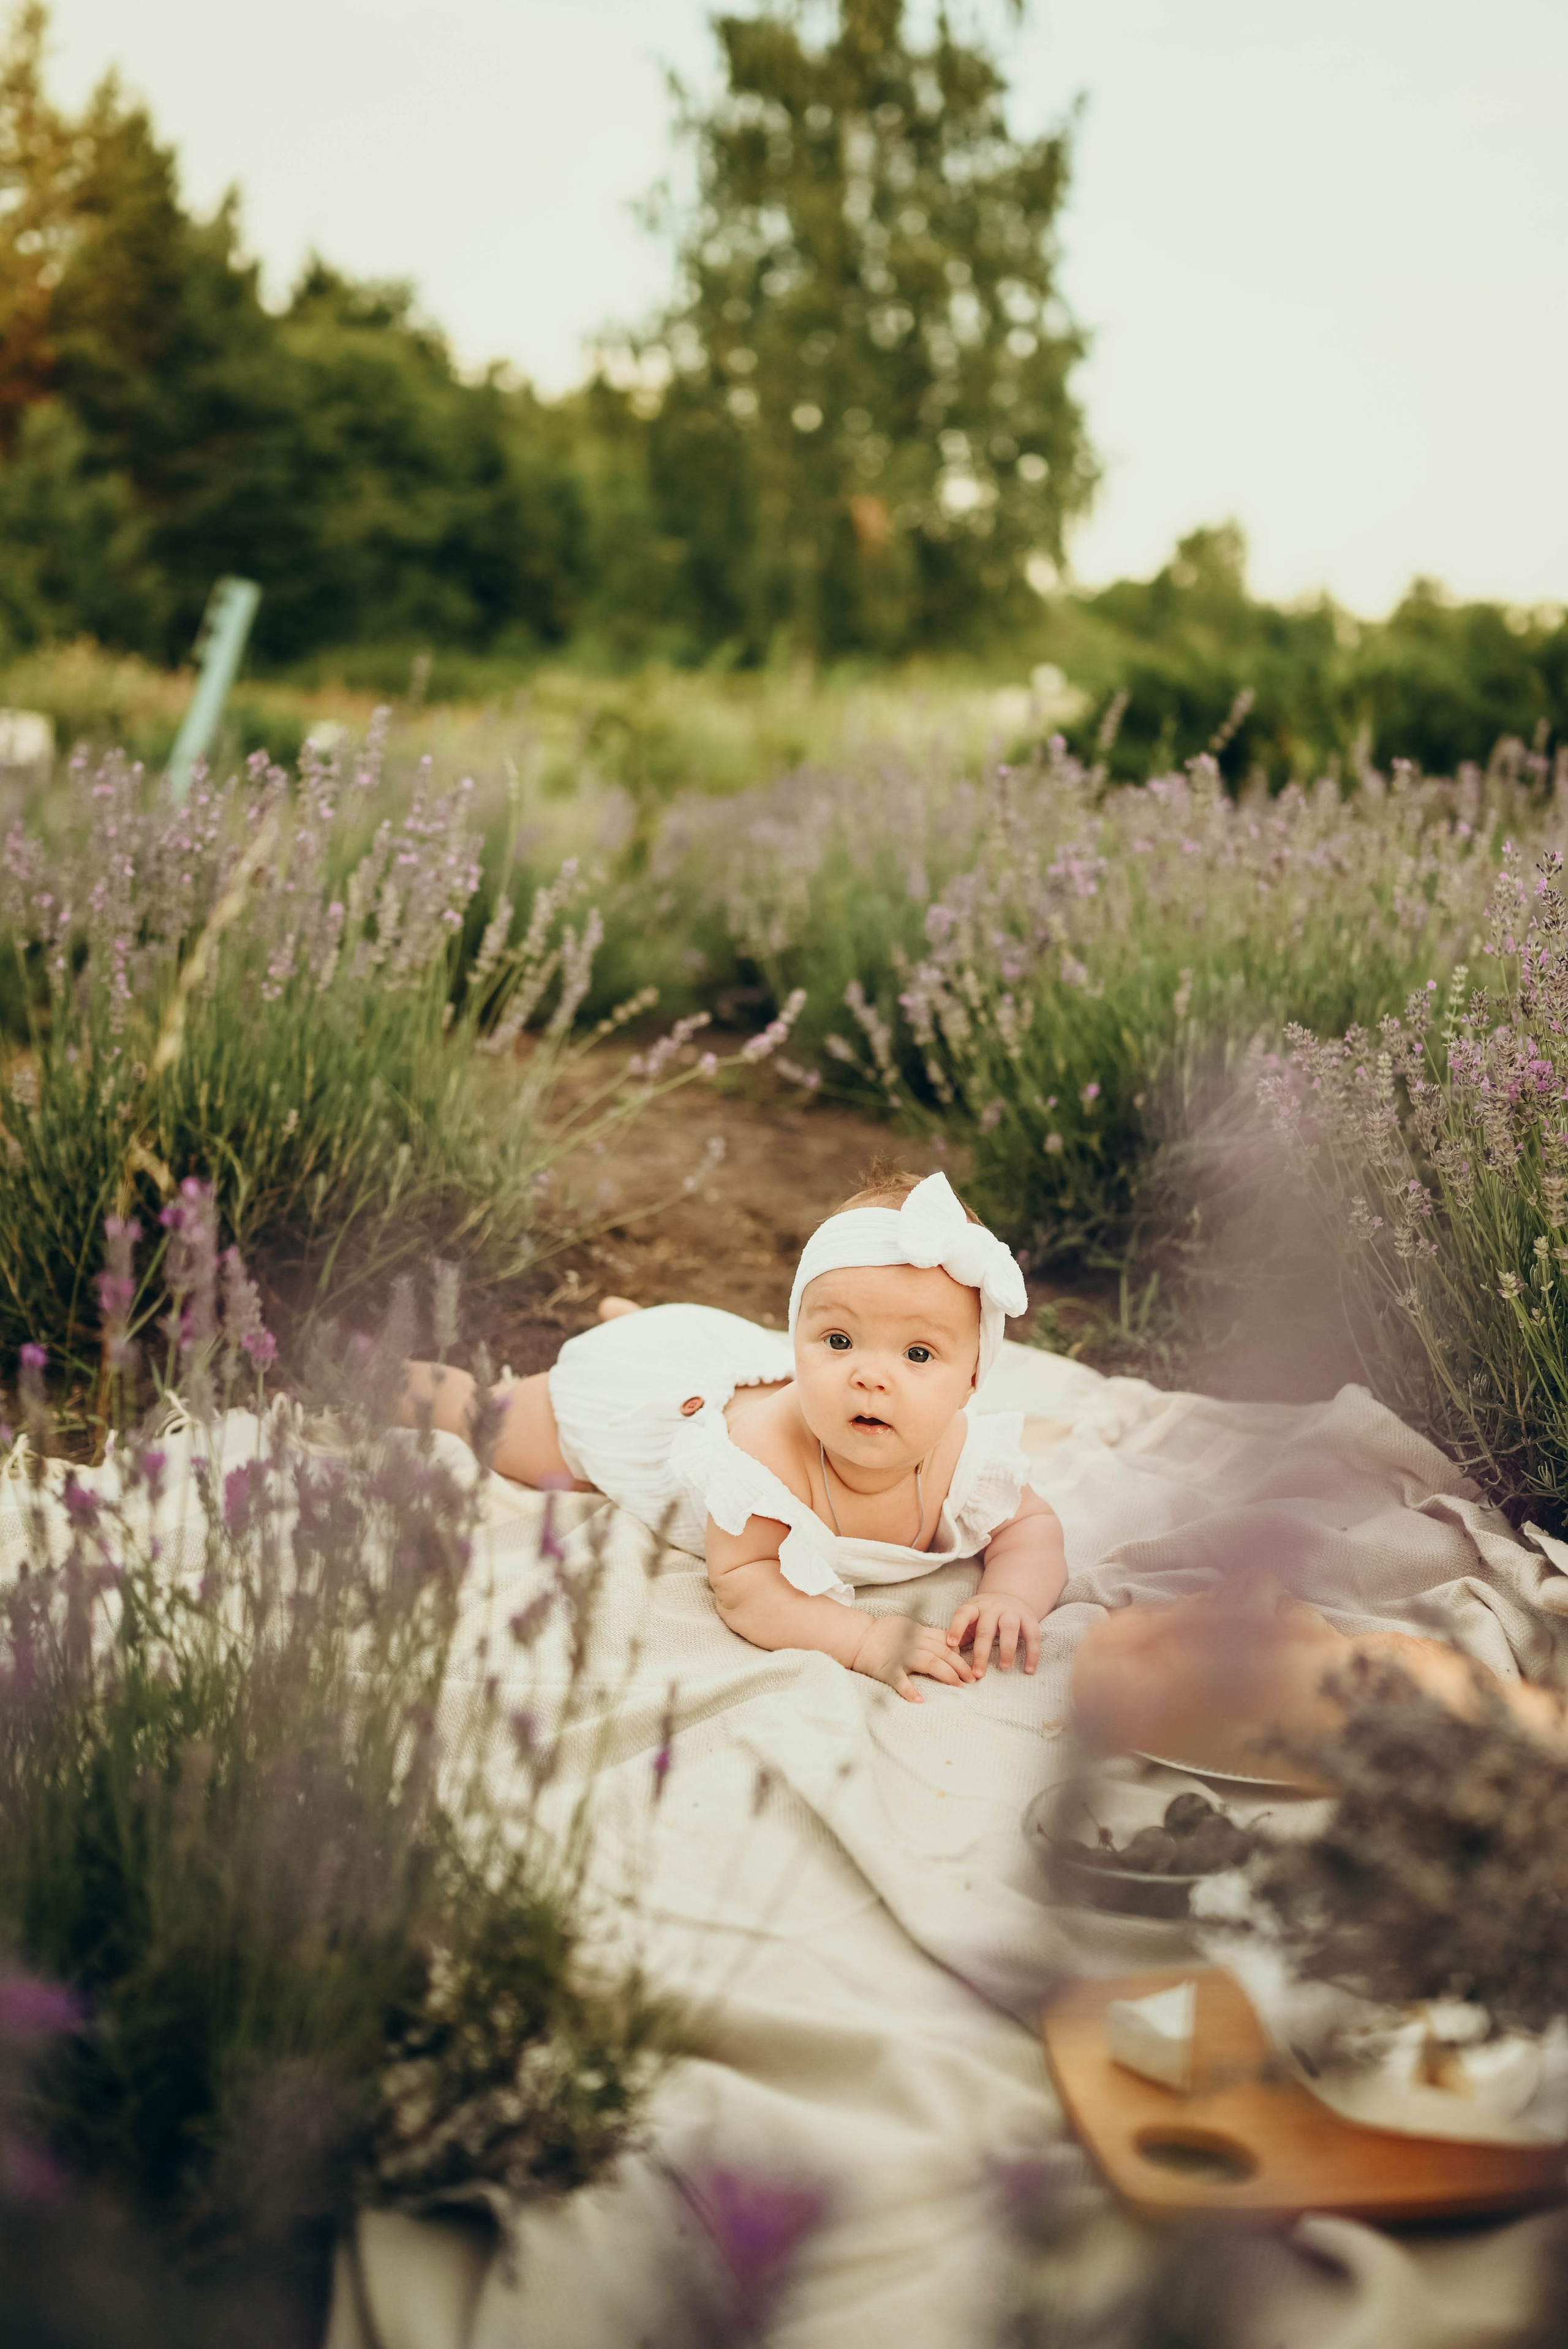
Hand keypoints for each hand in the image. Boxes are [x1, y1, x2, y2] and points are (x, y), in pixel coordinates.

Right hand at [851, 1613, 975, 1703]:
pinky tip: (920, 1700)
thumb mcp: (908, 1627)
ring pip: (929, 1662)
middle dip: (960, 1665)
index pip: (945, 1641)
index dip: (959, 1653)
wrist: (858, 1638)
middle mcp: (912, 1643)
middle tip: (971, 1679)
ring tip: (957, 1686)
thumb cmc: (883, 1633)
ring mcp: (901, 1656)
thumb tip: (946, 1644)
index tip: (968, 1664)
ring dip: (946, 1674)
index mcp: (917, 1633)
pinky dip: (910, 1690)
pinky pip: (900, 1681)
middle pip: (942, 1652)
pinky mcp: (888, 1669)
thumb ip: (926, 1635)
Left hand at [947, 1595, 1040, 1677]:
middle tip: (978, 1674)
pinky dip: (1032, 1654)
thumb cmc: (984, 1615)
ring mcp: (1012, 1611)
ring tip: (1004, 1667)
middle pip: (986, 1629)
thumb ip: (960, 1635)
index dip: (956, 1627)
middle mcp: (993, 1607)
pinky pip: (1032, 1636)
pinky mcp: (1029, 1618)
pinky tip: (1029, 1670)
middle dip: (981, 1652)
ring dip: (1007, 1649)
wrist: (1010, 1596)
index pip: (963, 1614)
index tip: (950, 1644)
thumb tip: (946, 1657)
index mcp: (975, 1607)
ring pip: (1010, 1628)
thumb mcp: (970, 1619)